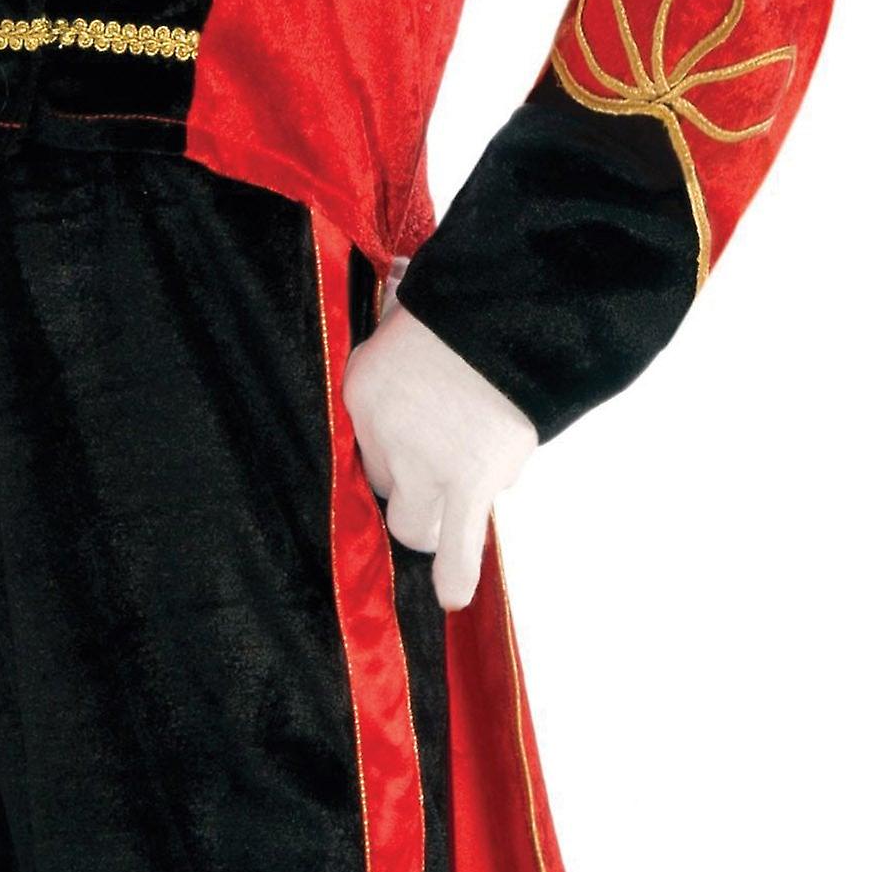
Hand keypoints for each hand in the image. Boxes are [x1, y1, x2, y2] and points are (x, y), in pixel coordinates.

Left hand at [342, 300, 535, 610]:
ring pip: (412, 523)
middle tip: (439, 468)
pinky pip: (458, 542)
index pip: (366, 448)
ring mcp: (425, 466)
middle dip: (409, 484)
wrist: (510, 313)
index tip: (411, 439)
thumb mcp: (409, 298)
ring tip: (447, 517)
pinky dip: (457, 572)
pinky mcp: (469, 483)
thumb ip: (398, 307)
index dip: (392, 448)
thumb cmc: (464, 298)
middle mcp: (384, 438)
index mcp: (362, 391)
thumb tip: (395, 273)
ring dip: (431, 522)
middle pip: (385, 488)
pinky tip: (453, 597)